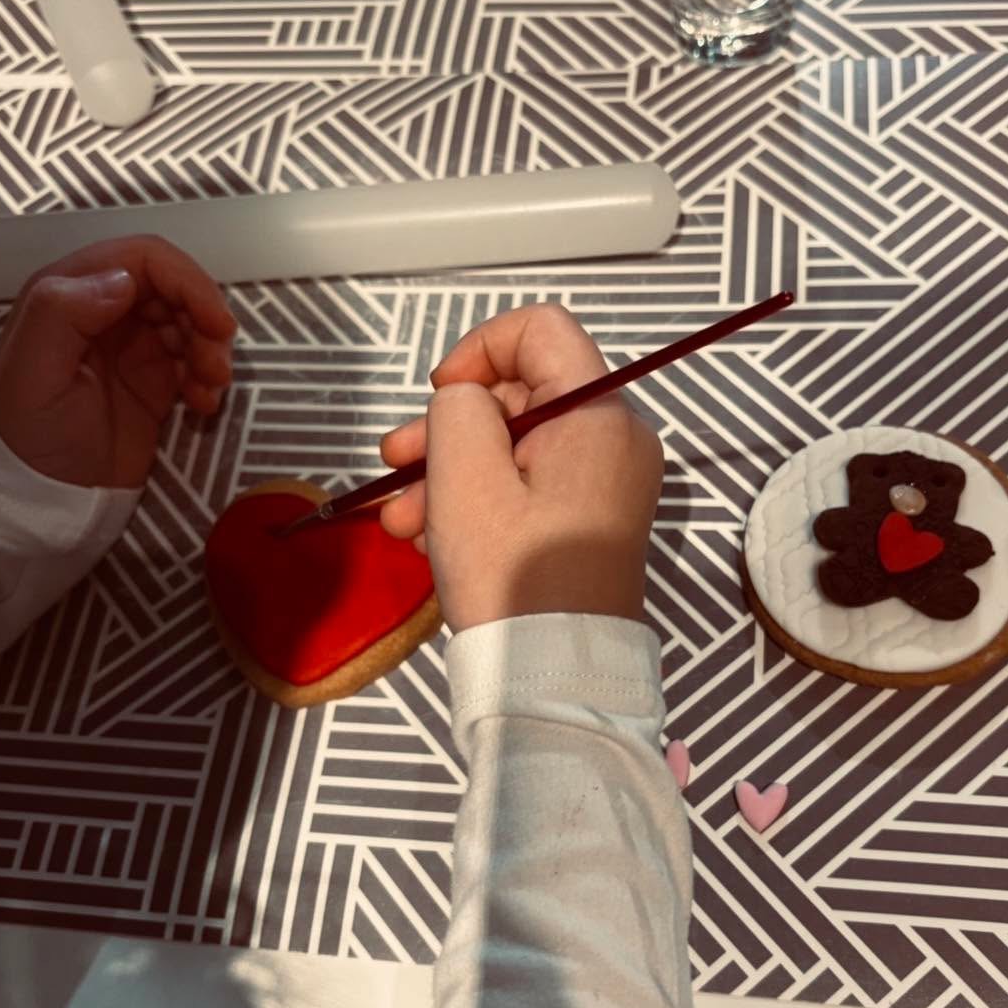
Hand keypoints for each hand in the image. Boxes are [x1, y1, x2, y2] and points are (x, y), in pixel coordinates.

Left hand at [0, 235, 235, 488]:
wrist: (44, 499)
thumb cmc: (31, 435)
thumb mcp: (33, 373)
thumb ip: (64, 312)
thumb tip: (125, 280)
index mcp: (72, 293)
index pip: (145, 260)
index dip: (189, 282)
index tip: (218, 324)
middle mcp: (106, 310)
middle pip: (178, 289)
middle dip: (207, 321)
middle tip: (217, 369)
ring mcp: (134, 345)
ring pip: (193, 324)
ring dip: (213, 352)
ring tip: (210, 392)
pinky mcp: (155, 380)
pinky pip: (196, 361)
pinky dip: (209, 380)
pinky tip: (202, 407)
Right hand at [379, 304, 663, 632]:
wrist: (556, 677)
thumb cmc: (515, 576)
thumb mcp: (465, 475)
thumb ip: (457, 408)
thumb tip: (465, 400)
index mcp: (597, 414)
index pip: (541, 330)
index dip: (479, 348)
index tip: (439, 395)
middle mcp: (613, 439)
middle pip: (519, 394)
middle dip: (447, 426)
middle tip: (394, 462)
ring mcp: (606, 483)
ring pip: (515, 446)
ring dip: (449, 471)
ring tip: (399, 518)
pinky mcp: (591, 521)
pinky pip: (529, 486)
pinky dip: (480, 499)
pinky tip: (429, 536)